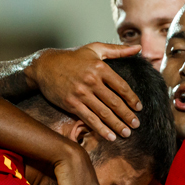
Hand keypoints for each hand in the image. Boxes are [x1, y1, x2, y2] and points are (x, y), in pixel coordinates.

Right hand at [27, 43, 143, 140]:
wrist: (45, 66)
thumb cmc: (71, 57)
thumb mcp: (95, 48)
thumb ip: (117, 50)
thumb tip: (138, 49)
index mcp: (100, 67)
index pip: (121, 86)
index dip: (132, 99)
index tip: (139, 108)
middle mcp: (91, 81)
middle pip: (115, 102)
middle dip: (127, 115)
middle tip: (136, 125)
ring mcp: (81, 94)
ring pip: (103, 113)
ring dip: (117, 125)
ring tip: (126, 133)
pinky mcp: (71, 104)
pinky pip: (89, 119)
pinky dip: (101, 129)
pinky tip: (110, 136)